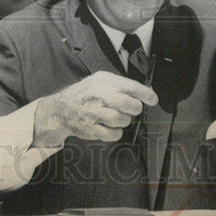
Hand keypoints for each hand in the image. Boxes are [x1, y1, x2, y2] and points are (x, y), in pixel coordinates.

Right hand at [32, 71, 157, 147]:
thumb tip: (145, 92)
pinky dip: (116, 132)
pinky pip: (114, 134)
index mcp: (103, 81)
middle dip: (135, 109)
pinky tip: (111, 126)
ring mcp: (94, 113)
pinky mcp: (92, 129)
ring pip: (123, 120)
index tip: (153, 99)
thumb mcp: (100, 81)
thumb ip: (120, 85)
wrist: (62, 108)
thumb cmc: (85, 94)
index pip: (130, 86)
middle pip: (128, 104)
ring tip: (117, 117)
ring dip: (125, 120)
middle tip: (132, 109)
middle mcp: (99, 96)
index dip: (146, 94)